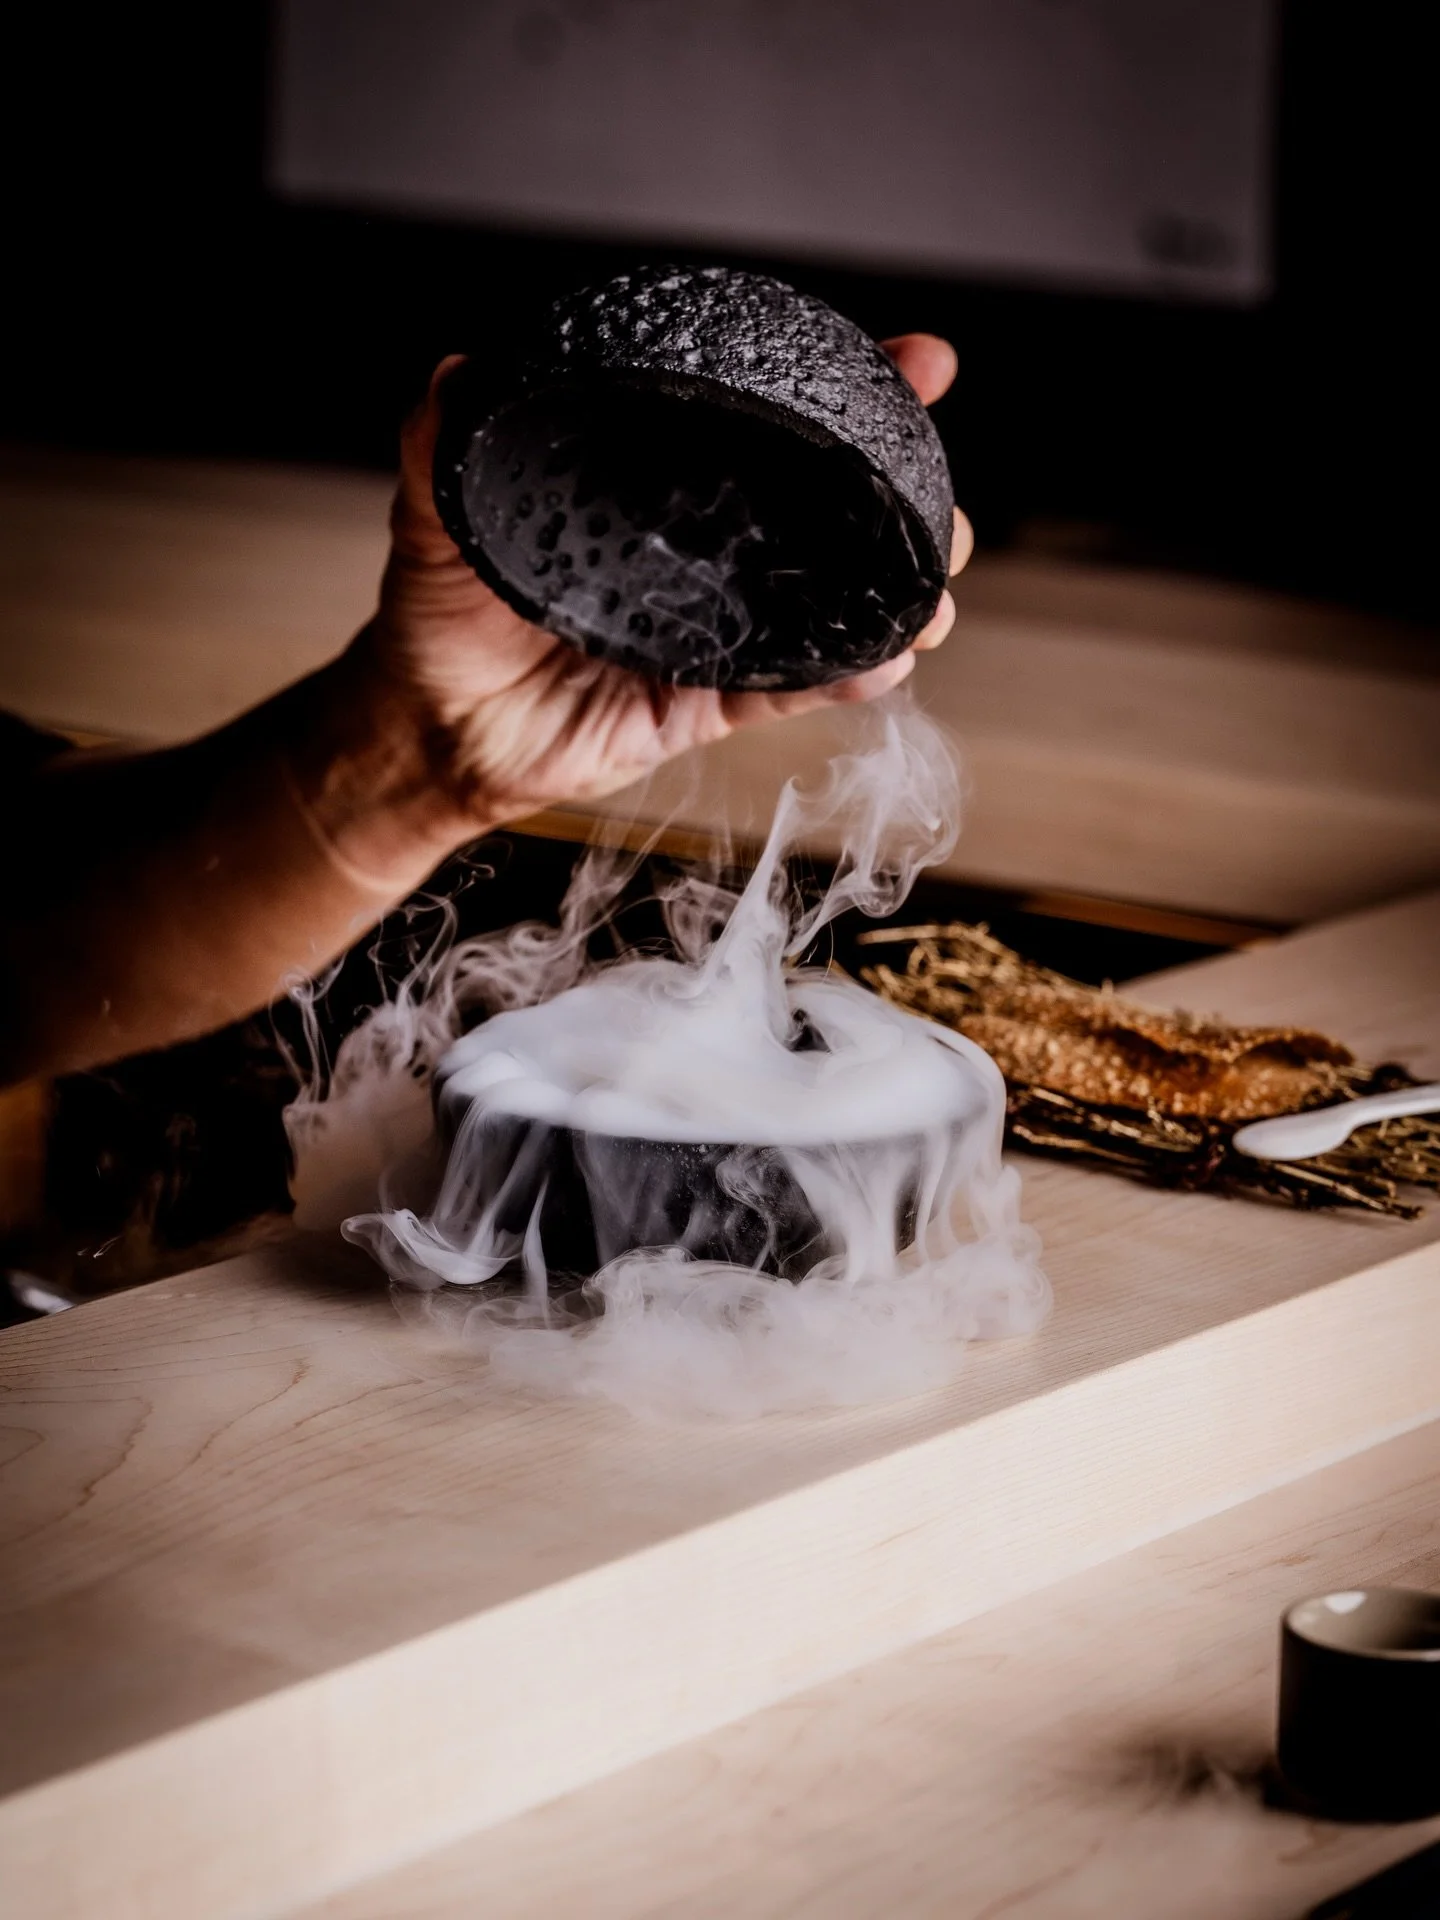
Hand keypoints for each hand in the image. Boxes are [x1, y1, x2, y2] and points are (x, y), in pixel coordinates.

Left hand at [350, 334, 971, 843]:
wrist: (427, 728)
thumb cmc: (438, 615)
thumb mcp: (436, 514)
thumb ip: (444, 444)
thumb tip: (459, 374)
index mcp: (662, 488)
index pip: (768, 425)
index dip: (851, 393)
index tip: (919, 362)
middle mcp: (706, 550)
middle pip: (829, 510)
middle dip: (904, 494)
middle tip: (937, 486)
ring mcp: (718, 628)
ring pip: (830, 602)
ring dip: (895, 592)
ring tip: (933, 584)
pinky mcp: (708, 702)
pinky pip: (787, 688)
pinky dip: (841, 677)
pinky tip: (886, 658)